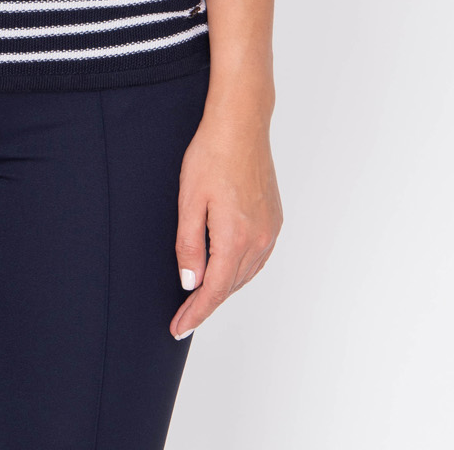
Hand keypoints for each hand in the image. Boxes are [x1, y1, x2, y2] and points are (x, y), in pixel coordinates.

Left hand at [170, 100, 283, 338]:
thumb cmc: (211, 155)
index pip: (213, 290)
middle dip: (205, 303)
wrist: (241, 125)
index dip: (195, 313)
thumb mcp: (189, 200)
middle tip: (182, 315)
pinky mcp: (274, 219)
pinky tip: (226, 268)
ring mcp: (270, 230)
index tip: (178, 328)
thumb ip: (189, 245)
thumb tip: (190, 283)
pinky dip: (239, 269)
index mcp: (235, 238)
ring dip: (223, 287)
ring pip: (245, 274)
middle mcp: (259, 240)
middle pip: (230, 285)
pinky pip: (257, 257)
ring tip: (200, 297)